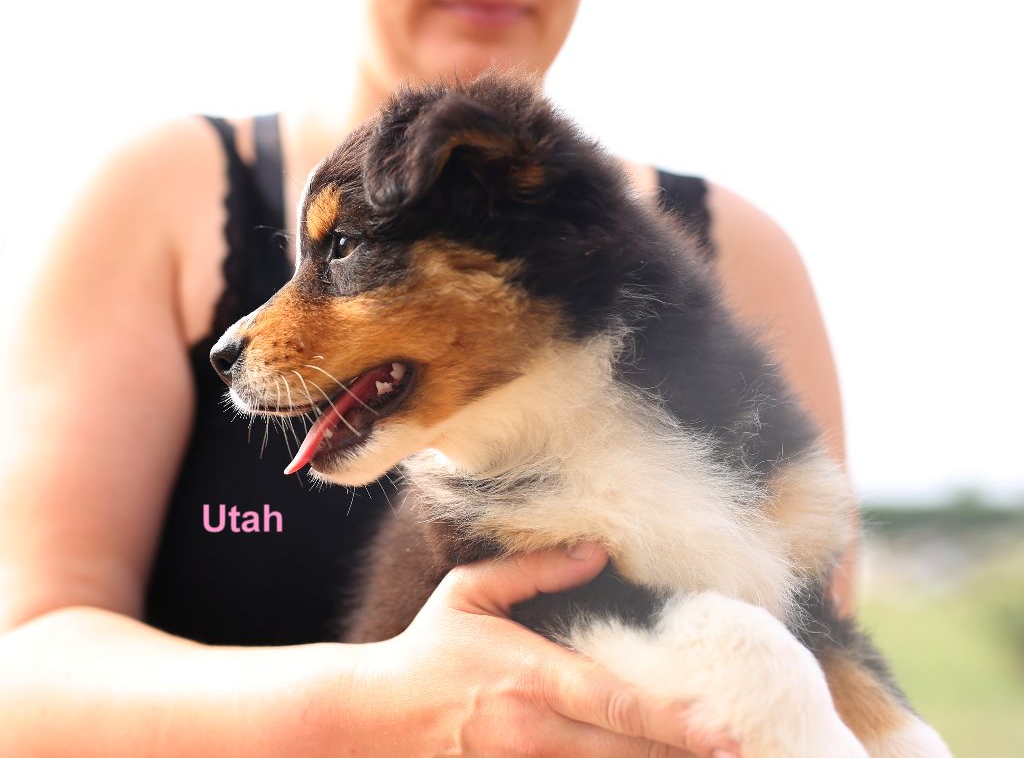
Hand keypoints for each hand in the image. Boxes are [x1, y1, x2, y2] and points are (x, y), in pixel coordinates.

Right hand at [354, 546, 739, 756]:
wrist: (372, 717)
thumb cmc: (428, 649)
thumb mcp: (471, 592)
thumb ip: (535, 570)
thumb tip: (597, 551)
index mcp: (533, 677)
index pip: (617, 704)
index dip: (675, 722)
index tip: (724, 731)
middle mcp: (535, 731)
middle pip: (624, 755)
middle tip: (740, 756)